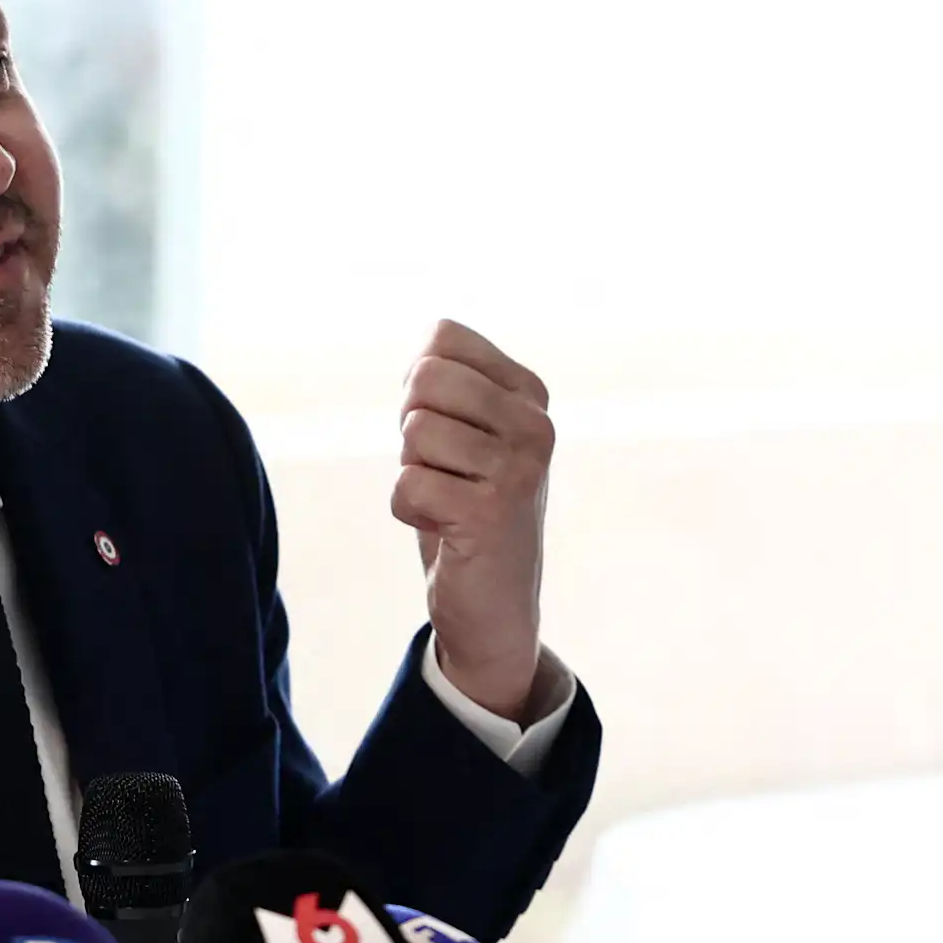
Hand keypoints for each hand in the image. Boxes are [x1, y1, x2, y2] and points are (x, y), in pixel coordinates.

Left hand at [392, 320, 554, 722]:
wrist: (495, 604)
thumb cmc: (464, 507)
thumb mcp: (462, 431)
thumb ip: (443, 382)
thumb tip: (422, 357)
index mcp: (530, 393)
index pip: (443, 337)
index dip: (420, 388)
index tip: (449, 433)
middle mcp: (536, 424)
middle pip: (425, 378)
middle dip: (412, 429)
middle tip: (443, 470)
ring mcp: (520, 467)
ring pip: (414, 433)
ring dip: (413, 473)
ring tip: (449, 500)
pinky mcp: (492, 512)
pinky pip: (407, 486)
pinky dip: (410, 511)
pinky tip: (447, 530)